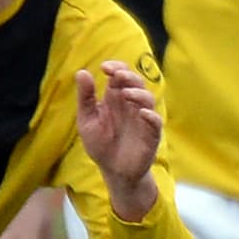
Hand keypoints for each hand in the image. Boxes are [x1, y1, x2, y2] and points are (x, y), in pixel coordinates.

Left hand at [75, 61, 162, 220]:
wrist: (113, 171)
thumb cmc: (100, 144)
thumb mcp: (87, 120)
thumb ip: (86, 97)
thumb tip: (81, 72)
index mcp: (115, 98)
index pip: (120, 75)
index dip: (116, 67)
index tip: (104, 67)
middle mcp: (131, 104)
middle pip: (136, 82)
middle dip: (128, 76)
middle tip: (117, 75)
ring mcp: (142, 118)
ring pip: (147, 99)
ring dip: (138, 93)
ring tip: (126, 94)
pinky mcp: (151, 134)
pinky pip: (156, 122)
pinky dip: (151, 116)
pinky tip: (142, 114)